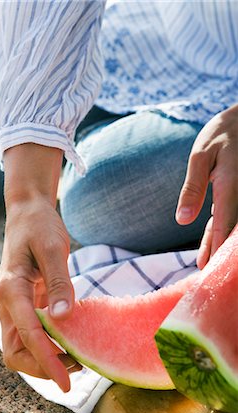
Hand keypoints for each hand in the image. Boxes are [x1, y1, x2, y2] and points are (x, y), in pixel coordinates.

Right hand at [0, 144, 80, 391]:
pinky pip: (32, 334)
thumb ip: (58, 283)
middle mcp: (7, 303)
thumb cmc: (39, 225)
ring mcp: (14, 306)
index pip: (27, 336)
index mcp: (11, 289)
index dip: (46, 361)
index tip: (67, 381)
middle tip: (77, 368)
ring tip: (79, 357)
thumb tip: (64, 318)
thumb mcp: (53, 247)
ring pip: (22, 347)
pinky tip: (73, 341)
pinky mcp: (25, 305)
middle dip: (43, 367)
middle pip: (16, 352)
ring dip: (46, 359)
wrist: (28, 213)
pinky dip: (50, 344)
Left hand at [176, 104, 237, 268]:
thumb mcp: (201, 155)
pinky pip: (229, 216)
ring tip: (205, 266)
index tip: (209, 273)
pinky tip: (210, 243)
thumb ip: (193, 188)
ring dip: (218, 245)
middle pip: (231, 232)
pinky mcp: (236, 194)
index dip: (217, 251)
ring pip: (230, 227)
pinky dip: (219, 231)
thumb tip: (182, 220)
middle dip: (219, 254)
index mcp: (230, 188)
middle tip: (207, 277)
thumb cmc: (222, 133)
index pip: (224, 227)